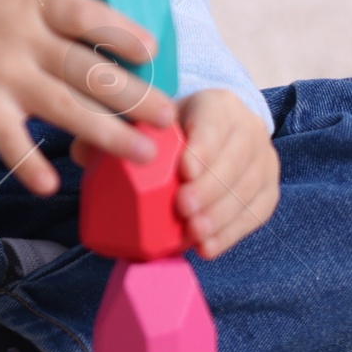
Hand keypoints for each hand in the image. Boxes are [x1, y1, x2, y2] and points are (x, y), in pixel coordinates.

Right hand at [0, 0, 175, 196]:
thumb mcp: (20, 11)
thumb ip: (64, 31)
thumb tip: (128, 63)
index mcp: (35, 9)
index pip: (84, 14)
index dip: (120, 31)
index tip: (152, 53)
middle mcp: (22, 40)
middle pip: (86, 69)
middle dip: (132, 94)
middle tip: (167, 117)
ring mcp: (1, 75)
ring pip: (64, 106)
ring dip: (107, 133)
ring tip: (142, 153)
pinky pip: (11, 140)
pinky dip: (30, 164)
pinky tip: (52, 185)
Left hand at [70, 84, 278, 258]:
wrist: (216, 132)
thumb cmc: (172, 128)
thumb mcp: (149, 119)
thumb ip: (115, 128)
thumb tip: (82, 149)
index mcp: (218, 104)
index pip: (215, 121)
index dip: (204, 146)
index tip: (185, 170)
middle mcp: (248, 128)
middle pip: (235, 159)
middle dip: (210, 187)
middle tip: (183, 209)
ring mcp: (263, 160)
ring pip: (248, 188)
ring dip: (221, 215)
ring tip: (194, 234)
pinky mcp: (268, 189)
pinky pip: (256, 212)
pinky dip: (232, 233)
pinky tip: (209, 247)